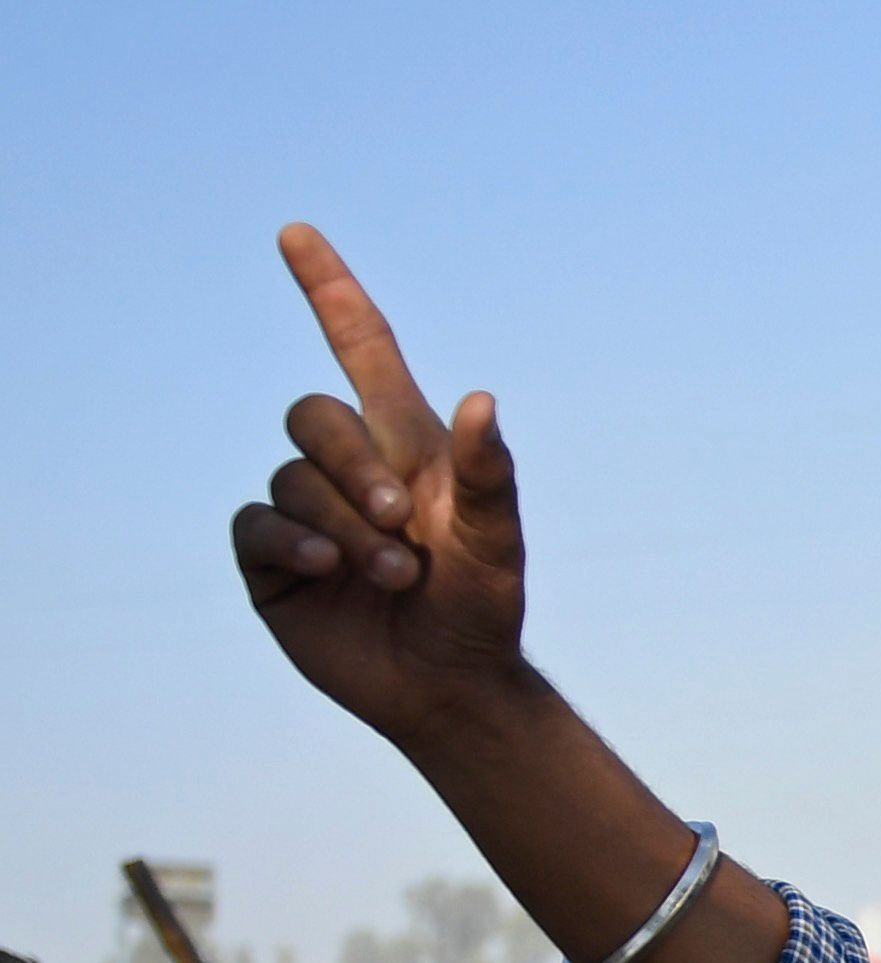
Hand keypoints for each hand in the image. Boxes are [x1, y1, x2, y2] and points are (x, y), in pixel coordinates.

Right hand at [231, 225, 526, 749]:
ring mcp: (305, 513)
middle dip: (355, 466)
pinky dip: (294, 541)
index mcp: (405, 445)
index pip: (360, 348)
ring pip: (291, 478)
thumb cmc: (483, 607)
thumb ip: (489, 474)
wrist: (452, 685)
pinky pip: (256, 525)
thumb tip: (482, 401)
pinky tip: (329, 569)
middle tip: (404, 526)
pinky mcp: (273, 562)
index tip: (296, 234)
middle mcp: (349, 468)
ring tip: (395, 574)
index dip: (330, 291)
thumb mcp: (497, 541)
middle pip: (314, 417)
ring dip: (345, 525)